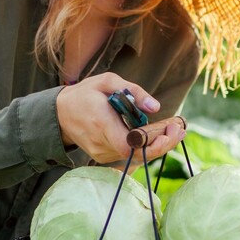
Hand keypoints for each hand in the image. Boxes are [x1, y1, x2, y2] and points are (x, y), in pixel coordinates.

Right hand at [56, 72, 185, 163]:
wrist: (59, 114)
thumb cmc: (85, 94)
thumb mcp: (106, 81)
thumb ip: (132, 91)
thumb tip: (156, 106)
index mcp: (102, 123)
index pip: (130, 145)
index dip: (153, 144)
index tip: (171, 130)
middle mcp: (101, 143)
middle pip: (138, 154)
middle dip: (163, 144)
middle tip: (180, 131)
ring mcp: (101, 153)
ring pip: (135, 156)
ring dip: (156, 145)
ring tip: (173, 130)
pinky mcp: (103, 157)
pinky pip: (128, 155)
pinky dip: (144, 147)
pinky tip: (156, 135)